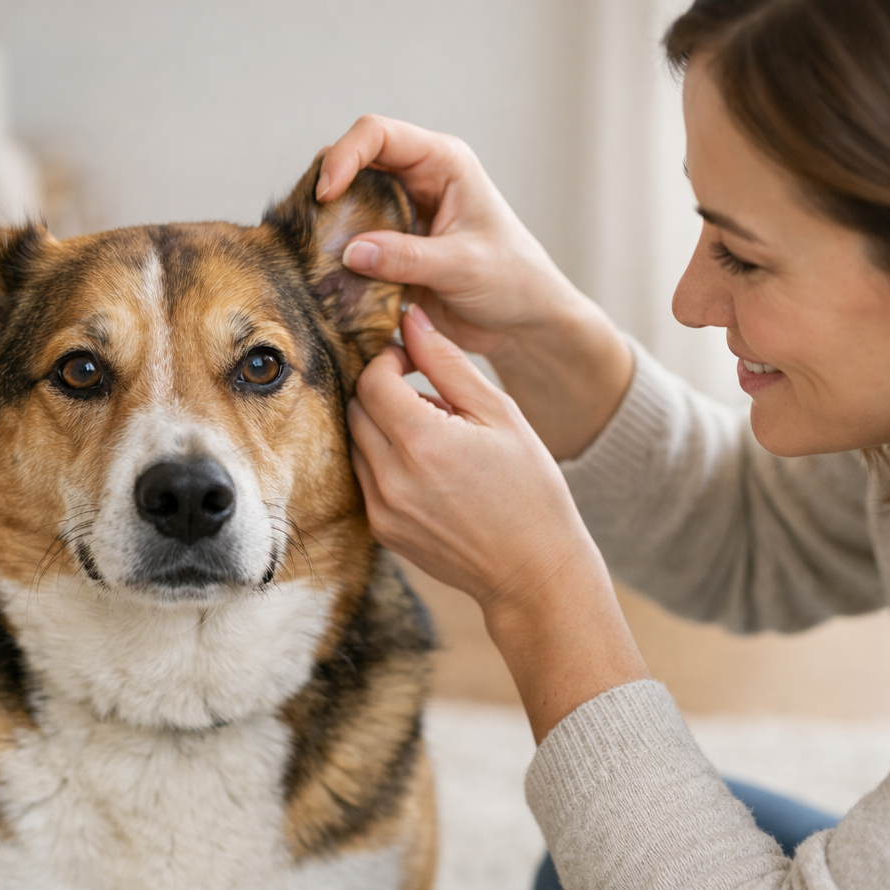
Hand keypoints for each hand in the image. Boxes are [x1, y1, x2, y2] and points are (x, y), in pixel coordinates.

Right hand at [319, 116, 635, 459]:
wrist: (523, 324)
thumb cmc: (512, 281)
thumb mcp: (463, 266)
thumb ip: (407, 257)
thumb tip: (351, 251)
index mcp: (442, 162)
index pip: (378, 134)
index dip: (344, 156)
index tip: (324, 194)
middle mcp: (417, 179)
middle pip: (352, 163)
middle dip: (325, 189)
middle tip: (307, 226)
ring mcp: (400, 214)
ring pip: (345, 203)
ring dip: (326, 225)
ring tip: (312, 253)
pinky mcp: (391, 249)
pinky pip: (351, 242)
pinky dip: (335, 255)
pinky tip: (328, 277)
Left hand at [349, 305, 649, 740]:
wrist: (533, 570)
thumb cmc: (530, 489)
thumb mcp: (501, 414)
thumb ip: (448, 363)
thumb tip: (411, 319)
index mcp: (423, 441)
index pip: (372, 379)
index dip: (387, 359)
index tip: (409, 358)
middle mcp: (391, 476)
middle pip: (356, 408)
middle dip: (381, 389)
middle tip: (422, 392)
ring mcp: (381, 507)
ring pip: (356, 442)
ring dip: (381, 425)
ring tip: (431, 433)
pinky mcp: (381, 529)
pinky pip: (365, 476)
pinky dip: (385, 459)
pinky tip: (428, 466)